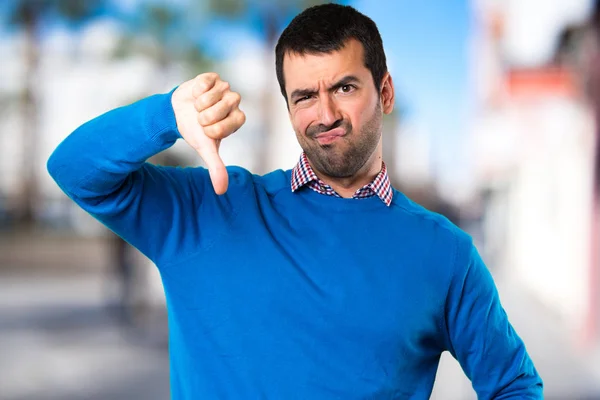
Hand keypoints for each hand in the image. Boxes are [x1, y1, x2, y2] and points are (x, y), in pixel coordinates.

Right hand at [171, 73, 245, 194]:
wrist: (177, 114)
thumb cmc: (195, 132)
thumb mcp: (205, 150)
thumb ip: (216, 168)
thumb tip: (221, 191)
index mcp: (238, 119)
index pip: (231, 123)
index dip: (214, 128)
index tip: (207, 130)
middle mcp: (235, 103)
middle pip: (223, 108)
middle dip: (206, 116)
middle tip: (201, 117)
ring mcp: (225, 88)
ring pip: (214, 96)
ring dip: (200, 104)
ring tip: (197, 107)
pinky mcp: (213, 78)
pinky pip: (205, 83)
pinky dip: (196, 91)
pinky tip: (195, 95)